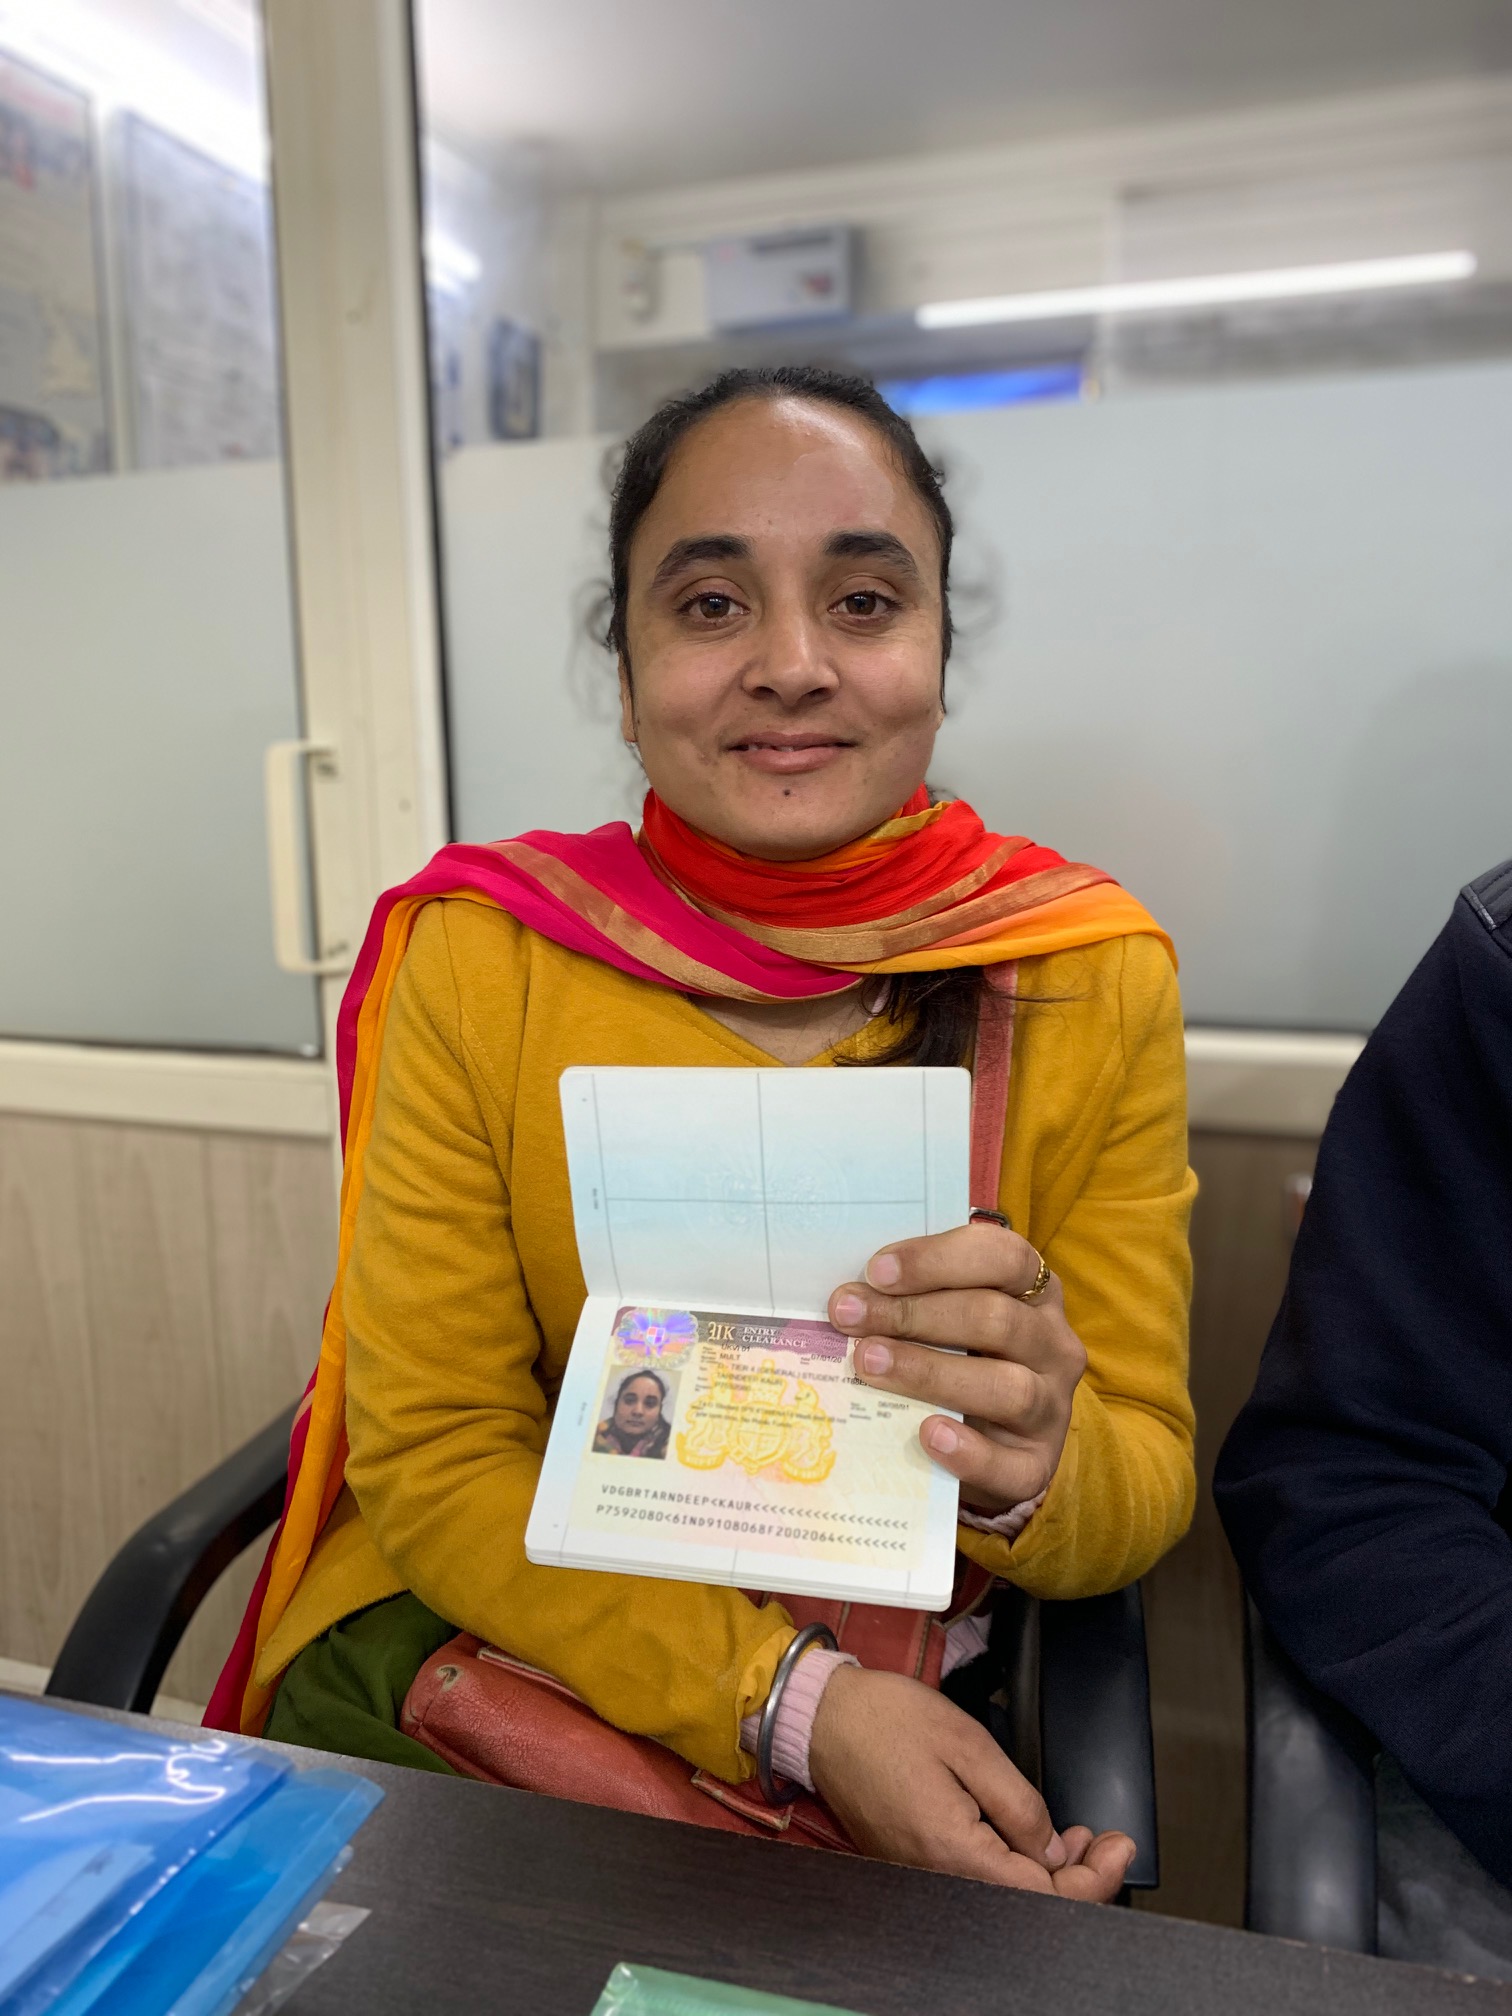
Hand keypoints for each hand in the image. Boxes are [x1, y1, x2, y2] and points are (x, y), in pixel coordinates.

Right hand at [808, 1665, 1134, 1896]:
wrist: (821, 1716)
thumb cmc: (888, 1720)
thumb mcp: (968, 1744)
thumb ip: (1019, 1802)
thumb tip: (1052, 1849)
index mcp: (954, 1850)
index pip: (1042, 1896)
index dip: (1092, 1879)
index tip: (1119, 1846)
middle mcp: (937, 1876)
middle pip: (1024, 1904)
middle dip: (1076, 1878)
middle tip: (1104, 1840)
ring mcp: (922, 1872)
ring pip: (1000, 1894)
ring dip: (1045, 1871)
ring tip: (1072, 1835)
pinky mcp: (913, 1860)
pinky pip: (973, 1878)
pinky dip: (1011, 1864)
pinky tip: (1027, 1835)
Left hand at [829, 1221, 1085, 1514]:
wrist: (984, 1448)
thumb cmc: (956, 1360)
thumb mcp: (945, 1317)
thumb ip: (913, 1297)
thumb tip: (849, 1294)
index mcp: (1034, 1292)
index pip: (1004, 1257)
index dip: (939, 1259)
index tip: (876, 1271)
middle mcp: (1053, 1345)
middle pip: (996, 1319)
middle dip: (915, 1315)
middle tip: (849, 1317)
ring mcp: (1052, 1409)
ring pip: (1007, 1387)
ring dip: (931, 1372)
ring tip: (869, 1364)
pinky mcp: (1037, 1466)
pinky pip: (1011, 1465)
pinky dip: (969, 1451)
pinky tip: (926, 1433)